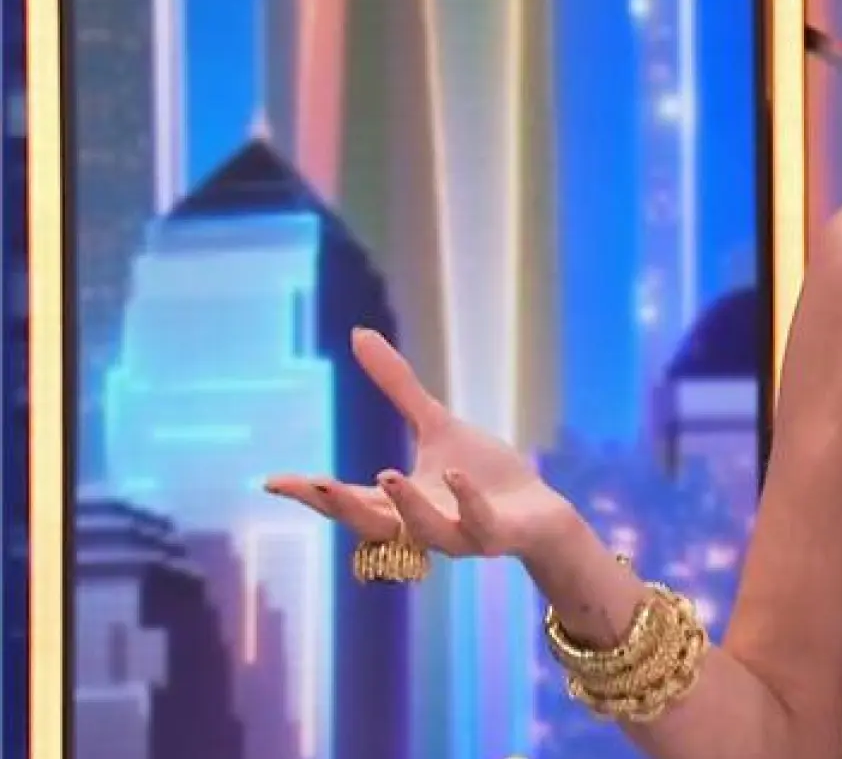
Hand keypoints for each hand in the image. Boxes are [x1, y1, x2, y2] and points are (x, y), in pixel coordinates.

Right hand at [264, 328, 580, 560]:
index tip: (273, 482)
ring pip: (425, 531)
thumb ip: (398, 388)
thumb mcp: (436, 424)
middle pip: (373, 523)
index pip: (348, 500)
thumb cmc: (483, 474)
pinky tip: (455, 473)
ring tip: (387, 473)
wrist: (540, 511)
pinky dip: (467, 502)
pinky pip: (478, 525)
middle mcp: (421, 525)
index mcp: (400, 501)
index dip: (311, 494)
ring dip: (406, 505)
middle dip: (342, 507)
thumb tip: (359, 334)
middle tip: (314, 485)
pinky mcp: (496, 536)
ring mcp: (459, 534)